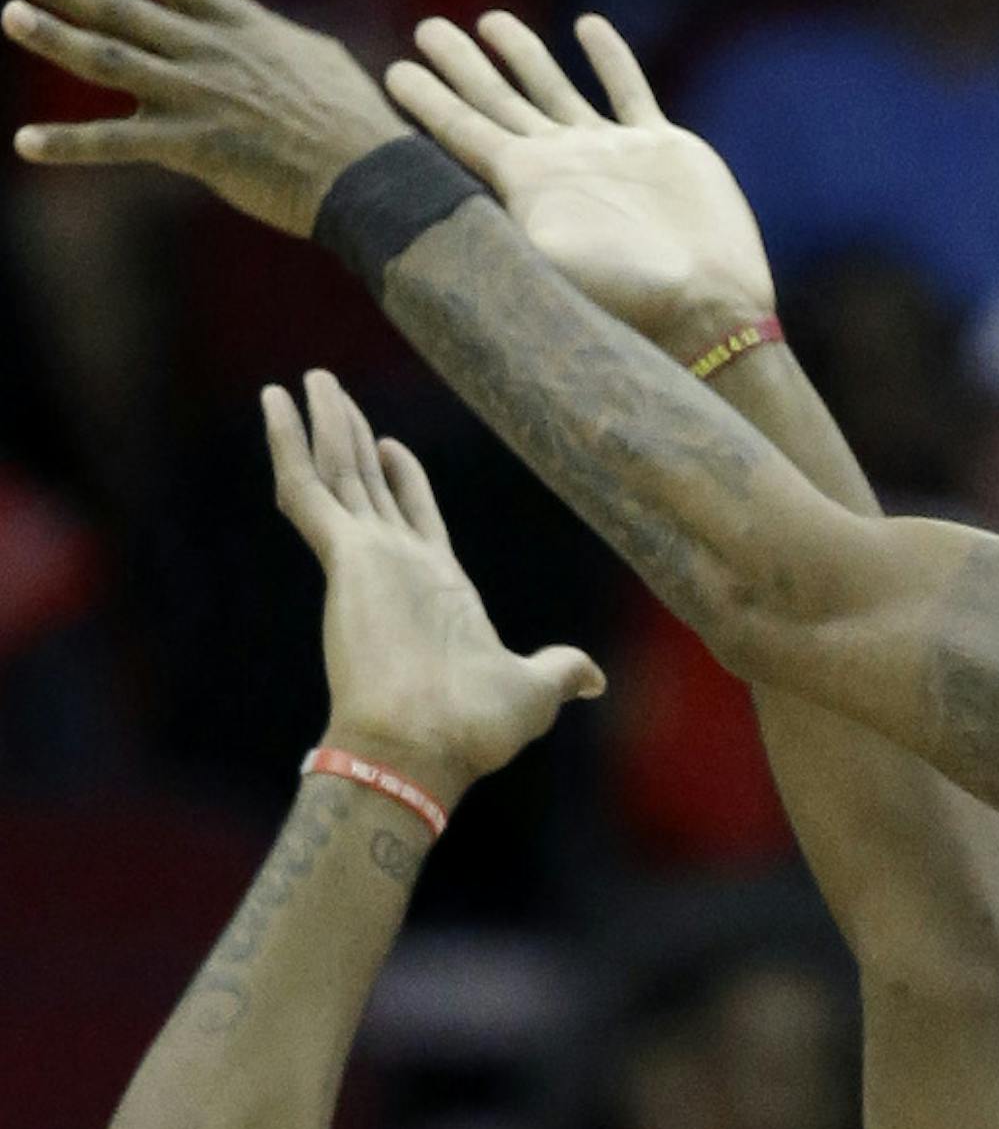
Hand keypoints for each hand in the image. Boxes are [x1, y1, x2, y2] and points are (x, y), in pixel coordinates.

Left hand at [4, 0, 400, 238]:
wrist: (370, 176)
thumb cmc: (352, 121)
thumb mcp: (313, 58)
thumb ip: (269, 40)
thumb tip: (262, 35)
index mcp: (235, 22)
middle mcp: (207, 50)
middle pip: (122, 6)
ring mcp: (198, 97)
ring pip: (111, 60)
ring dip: (55, 39)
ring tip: (10, 16)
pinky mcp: (195, 148)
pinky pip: (119, 145)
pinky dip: (70, 146)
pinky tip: (26, 144)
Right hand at [265, 369, 603, 810]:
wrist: (425, 749)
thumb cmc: (474, 731)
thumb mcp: (534, 690)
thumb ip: (560, 670)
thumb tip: (593, 679)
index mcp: (438, 588)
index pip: (414, 517)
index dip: (403, 479)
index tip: (389, 445)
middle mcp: (396, 567)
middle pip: (367, 483)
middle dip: (351, 436)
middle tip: (331, 391)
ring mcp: (365, 559)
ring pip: (336, 473)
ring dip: (321, 424)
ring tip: (307, 379)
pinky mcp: (341, 557)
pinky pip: (306, 487)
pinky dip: (287, 442)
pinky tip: (275, 400)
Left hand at [386, 7, 773, 351]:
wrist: (706, 308)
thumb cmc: (625, 295)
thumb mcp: (541, 260)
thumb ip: (490, 220)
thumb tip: (433, 206)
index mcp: (527, 185)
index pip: (461, 131)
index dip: (427, 101)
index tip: (392, 71)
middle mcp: (562, 164)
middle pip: (497, 100)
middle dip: (461, 65)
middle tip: (426, 29)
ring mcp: (612, 154)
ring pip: (554, 89)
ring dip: (523, 54)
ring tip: (490, 23)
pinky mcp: (661, 149)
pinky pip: (629, 90)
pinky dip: (609, 57)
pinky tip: (589, 27)